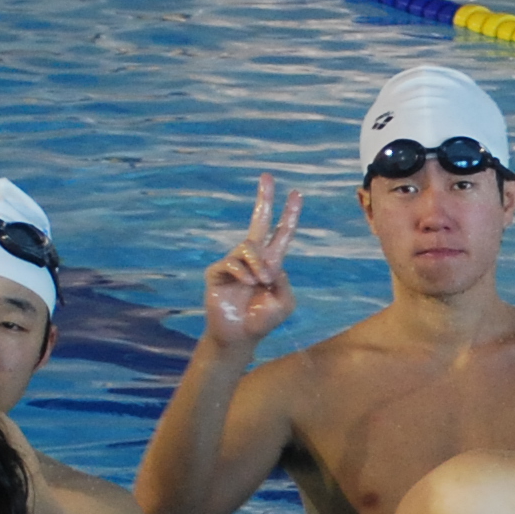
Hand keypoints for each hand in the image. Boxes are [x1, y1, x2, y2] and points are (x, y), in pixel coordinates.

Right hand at [202, 180, 305, 358]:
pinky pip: (232, 262)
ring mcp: (234, 263)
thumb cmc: (262, 320)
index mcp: (271, 263)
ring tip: (260, 283)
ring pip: (248, 246)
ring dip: (258, 264)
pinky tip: (247, 284)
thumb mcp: (285, 302)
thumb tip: (270, 262)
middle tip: (267, 176)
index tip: (297, 193)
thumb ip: (284, 280)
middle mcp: (253, 258)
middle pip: (259, 221)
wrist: (239, 337)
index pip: (281, 233)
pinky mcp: (217, 272)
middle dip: (264, 199)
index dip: (289, 214)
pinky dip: (243, 273)